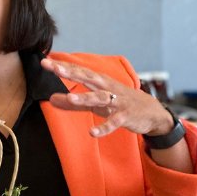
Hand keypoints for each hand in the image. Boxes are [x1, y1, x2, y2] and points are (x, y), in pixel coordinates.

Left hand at [40, 57, 174, 138]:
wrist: (152, 112)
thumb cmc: (119, 103)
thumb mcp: (94, 103)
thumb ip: (72, 103)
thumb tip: (50, 99)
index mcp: (98, 82)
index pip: (78, 72)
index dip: (62, 67)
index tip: (44, 62)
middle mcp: (107, 88)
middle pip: (87, 78)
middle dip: (71, 73)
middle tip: (55, 68)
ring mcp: (117, 101)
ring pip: (99, 98)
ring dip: (85, 98)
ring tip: (70, 98)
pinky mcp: (125, 116)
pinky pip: (114, 122)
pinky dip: (104, 127)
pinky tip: (92, 133)